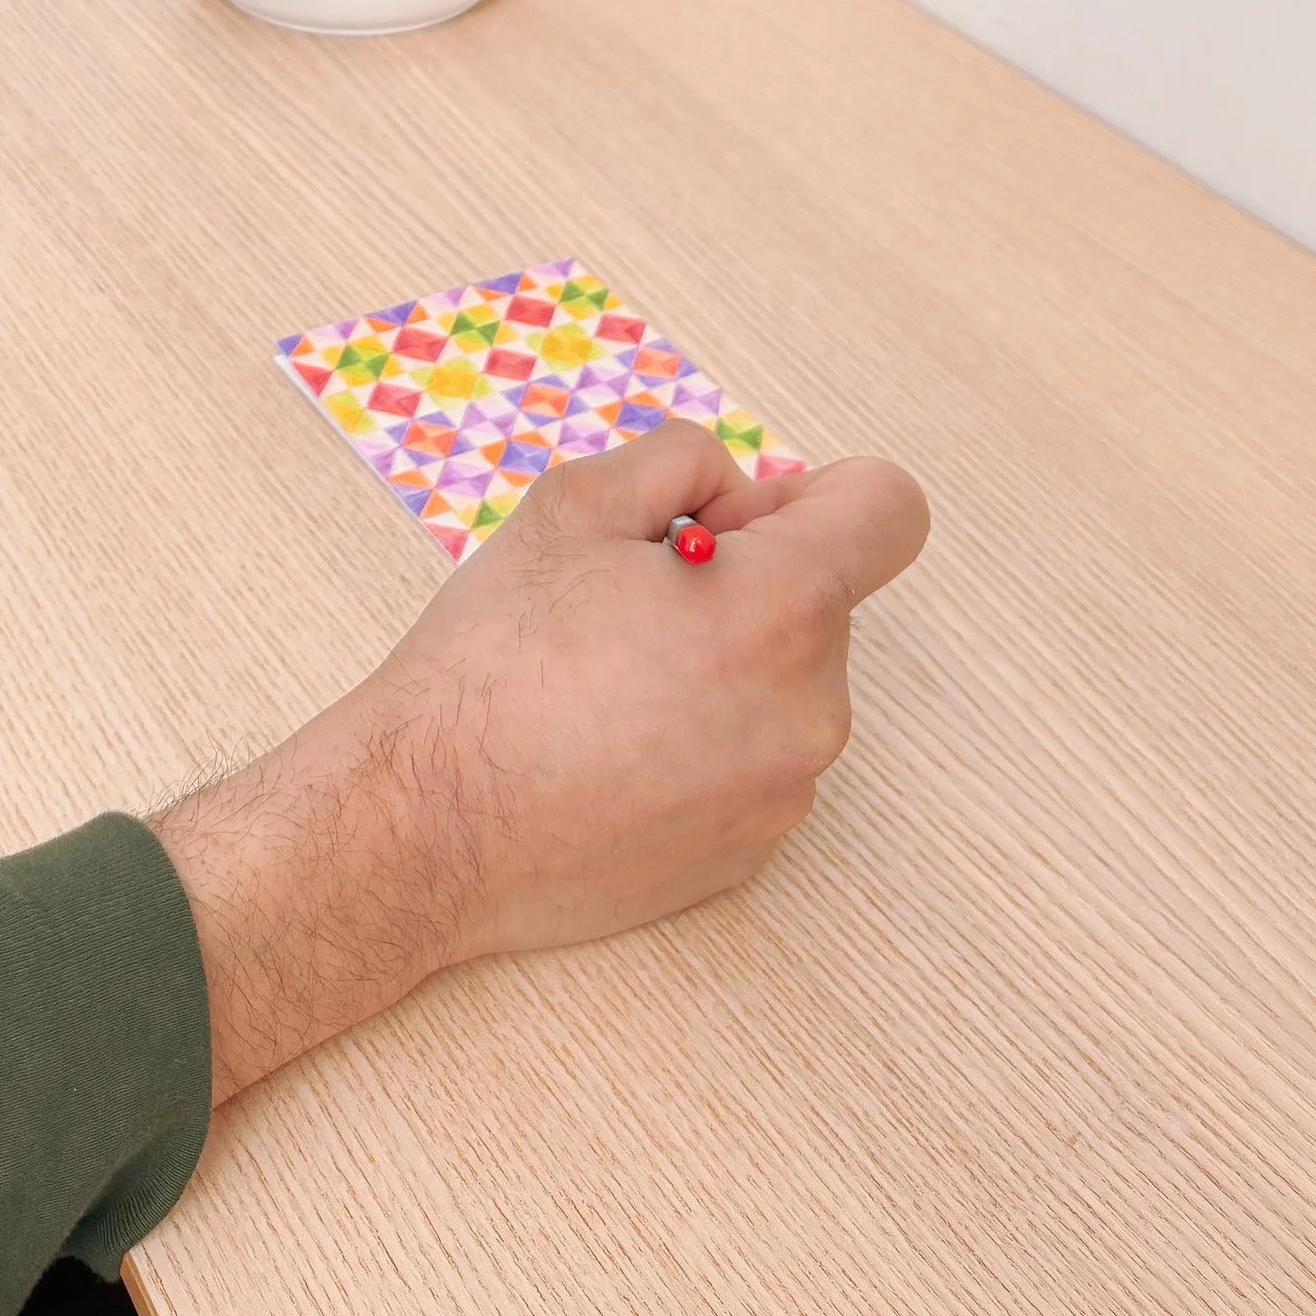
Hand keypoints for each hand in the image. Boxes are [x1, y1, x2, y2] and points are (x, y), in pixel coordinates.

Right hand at [152, 419, 926, 1102]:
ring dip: (722, 658)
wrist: (427, 823)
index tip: (739, 517)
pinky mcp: (748, 852)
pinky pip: (753, 757)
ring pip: (784, 680)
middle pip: (823, 599)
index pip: (889, 512)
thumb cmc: (494, 660)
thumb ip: (684, 463)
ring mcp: (784, 792)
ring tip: (604, 675)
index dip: (819, 491)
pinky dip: (702, 734)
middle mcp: (808, 709)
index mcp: (781, 609)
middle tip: (627, 596)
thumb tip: (739, 497)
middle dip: (747, 577)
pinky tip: (606, 742)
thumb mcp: (575, 502)